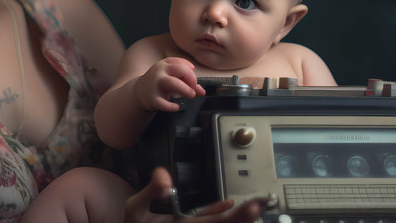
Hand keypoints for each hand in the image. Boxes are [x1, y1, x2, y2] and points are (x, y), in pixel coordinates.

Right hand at [124, 167, 264, 222]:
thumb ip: (150, 191)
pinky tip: (229, 205)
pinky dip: (221, 216)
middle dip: (244, 217)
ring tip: (254, 206)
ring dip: (238, 219)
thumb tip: (164, 177)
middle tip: (260, 204)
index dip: (236, 216)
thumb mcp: (135, 208)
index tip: (251, 206)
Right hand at [134, 57, 205, 111]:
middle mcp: (160, 71)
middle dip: (191, 78)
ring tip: (191, 95)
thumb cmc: (160, 83)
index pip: (181, 63)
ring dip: (185, 89)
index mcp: (165, 64)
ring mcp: (155, 84)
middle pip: (180, 70)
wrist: (140, 91)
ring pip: (173, 83)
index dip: (191, 72)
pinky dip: (171, 106)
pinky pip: (163, 103)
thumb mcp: (172, 78)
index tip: (193, 81)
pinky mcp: (152, 98)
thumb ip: (187, 82)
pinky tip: (177, 107)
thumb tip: (202, 91)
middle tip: (194, 88)